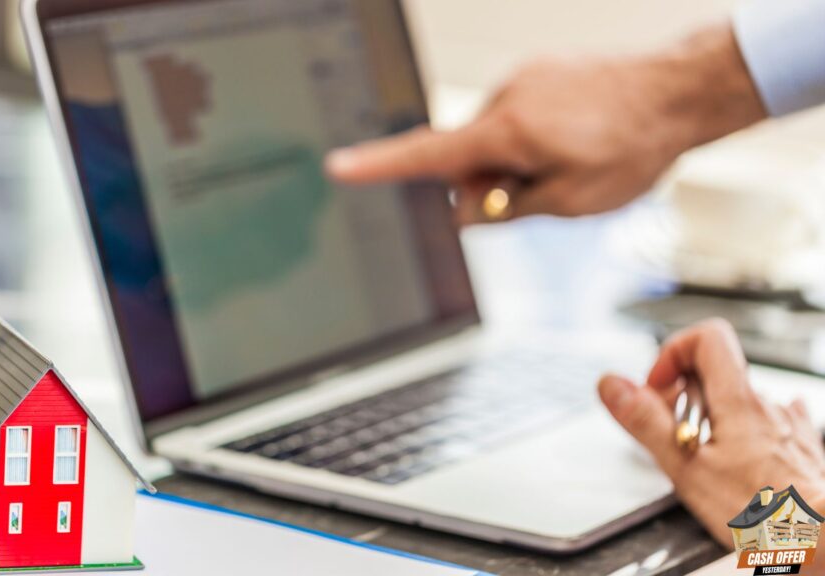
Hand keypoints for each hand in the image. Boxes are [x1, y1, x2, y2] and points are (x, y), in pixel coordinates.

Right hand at [325, 24, 764, 222]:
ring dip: (516, 160)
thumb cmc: (632, 147)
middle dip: (489, 183)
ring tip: (572, 161)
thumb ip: (506, 209)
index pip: (427, 155)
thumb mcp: (569, 202)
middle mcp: (505, 98)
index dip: (378, 165)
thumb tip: (466, 212)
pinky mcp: (539, 73)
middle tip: (542, 192)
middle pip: (466, 156)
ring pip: (494, 138)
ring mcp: (523, 81)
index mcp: (506, 131)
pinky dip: (532, 138)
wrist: (680, 90)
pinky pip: (516, 115)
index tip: (339, 166)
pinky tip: (573, 141)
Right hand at [599, 319, 824, 547]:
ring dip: (710, 419)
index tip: (660, 389)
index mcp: (738, 401)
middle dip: (683, 396)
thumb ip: (647, 423)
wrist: (822, 539)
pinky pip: (769, 422)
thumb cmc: (763, 513)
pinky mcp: (799, 448)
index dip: (673, 353)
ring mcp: (787, 425)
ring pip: (737, 402)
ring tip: (702, 457)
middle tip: (671, 431)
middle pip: (715, 373)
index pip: (706, 338)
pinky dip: (744, 431)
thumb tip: (611, 384)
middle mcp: (766, 404)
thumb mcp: (687, 468)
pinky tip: (740, 456)